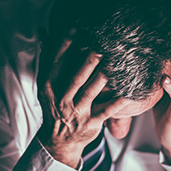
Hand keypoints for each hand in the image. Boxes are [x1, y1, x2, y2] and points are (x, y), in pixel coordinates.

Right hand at [36, 34, 128, 168]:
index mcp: (49, 86)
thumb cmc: (54, 106)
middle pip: (75, 78)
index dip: (65, 45)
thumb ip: (48, 58)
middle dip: (87, 62)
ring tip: (114, 63)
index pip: (56, 63)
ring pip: (90, 93)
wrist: (58, 141)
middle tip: (100, 46)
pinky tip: (127, 93)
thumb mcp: (46, 84)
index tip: (76, 29)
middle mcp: (62, 99)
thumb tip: (43, 31)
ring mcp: (76, 112)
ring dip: (102, 78)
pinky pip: (106, 111)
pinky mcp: (90, 124)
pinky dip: (117, 103)